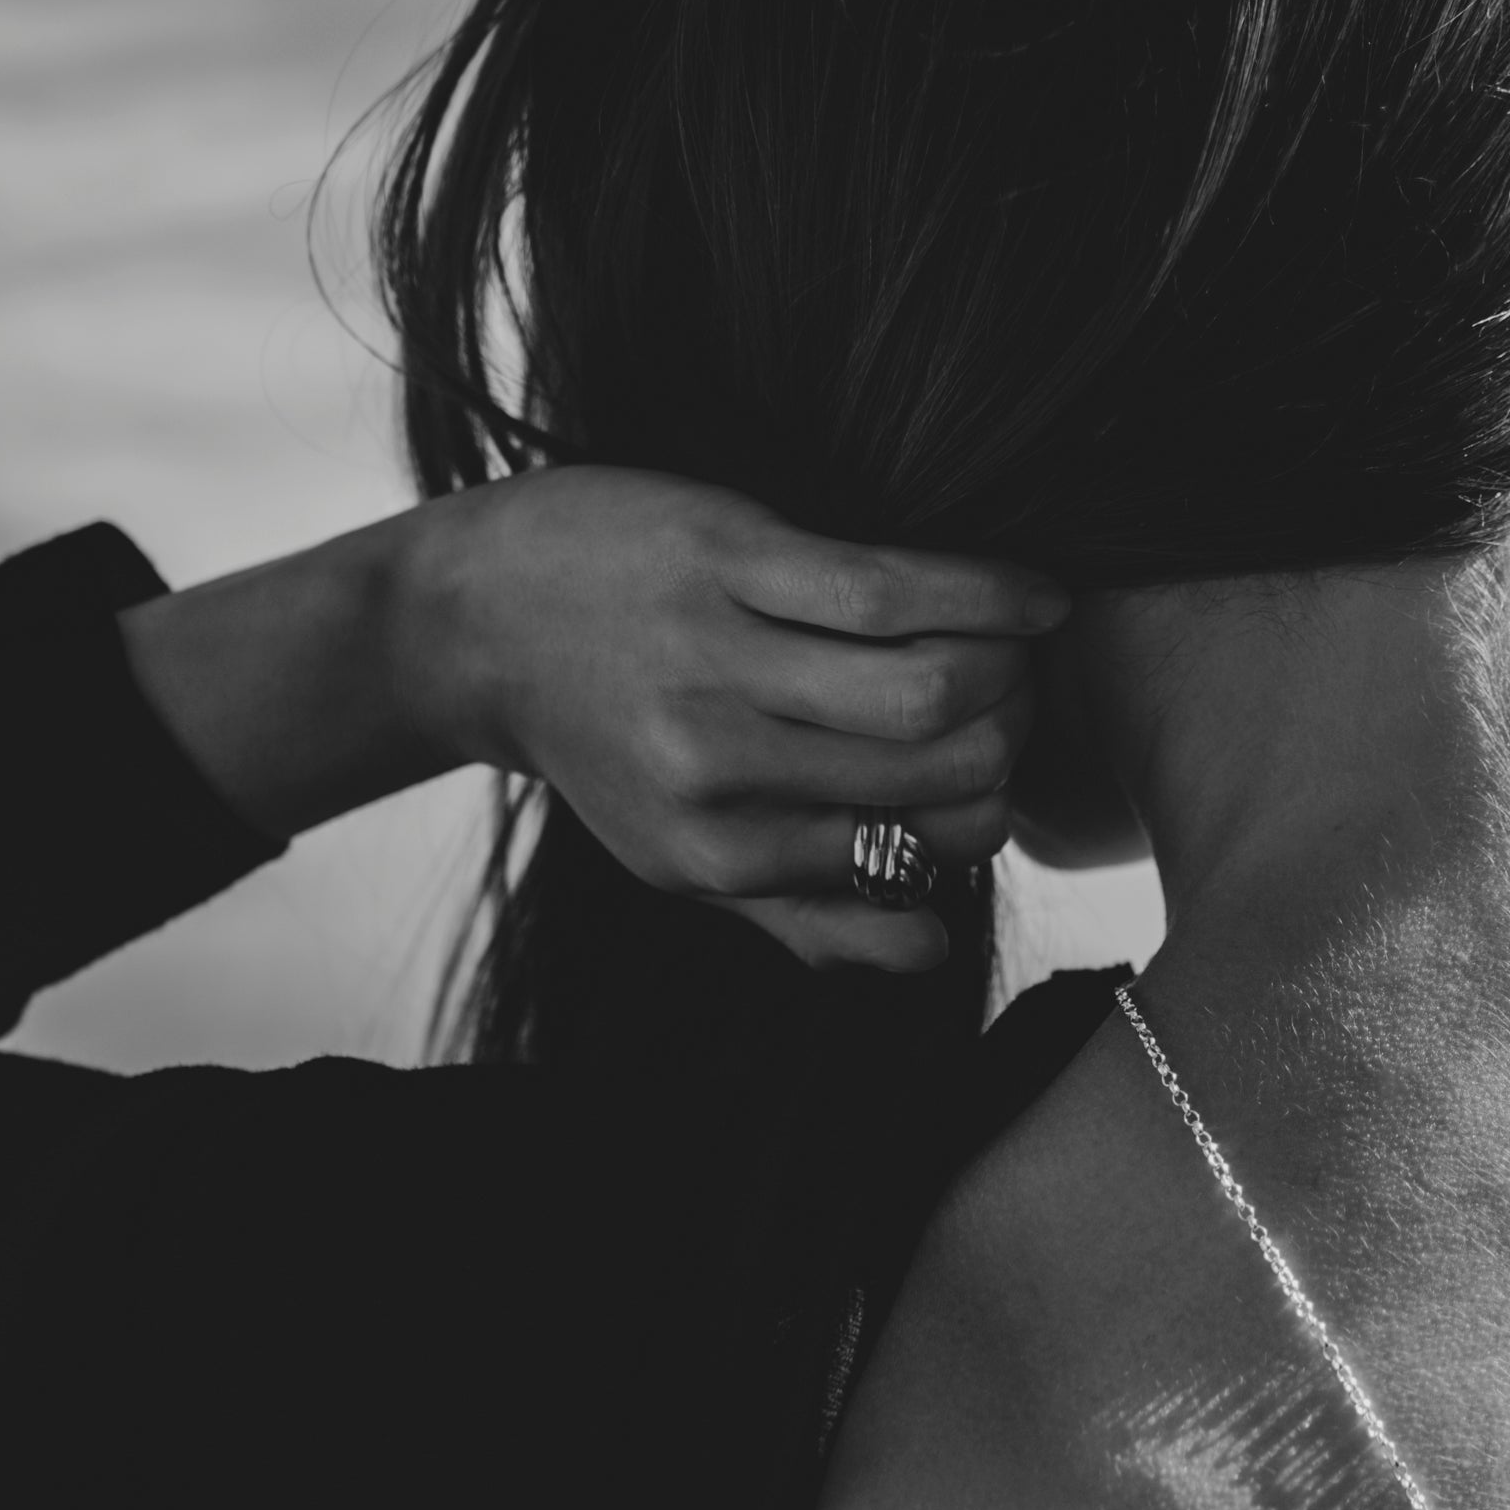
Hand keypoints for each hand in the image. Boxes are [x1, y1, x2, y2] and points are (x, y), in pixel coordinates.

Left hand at [409, 468, 1066, 970]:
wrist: (476, 619)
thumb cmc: (608, 733)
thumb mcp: (684, 853)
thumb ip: (804, 914)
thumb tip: (932, 950)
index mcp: (720, 859)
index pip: (925, 848)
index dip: (994, 806)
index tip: (999, 763)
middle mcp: (717, 774)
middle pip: (947, 769)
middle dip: (1017, 733)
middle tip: (1020, 696)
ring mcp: (718, 665)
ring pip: (932, 685)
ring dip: (1008, 664)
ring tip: (1018, 644)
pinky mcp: (723, 560)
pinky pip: (890, 588)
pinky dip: (987, 591)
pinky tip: (1032, 596)